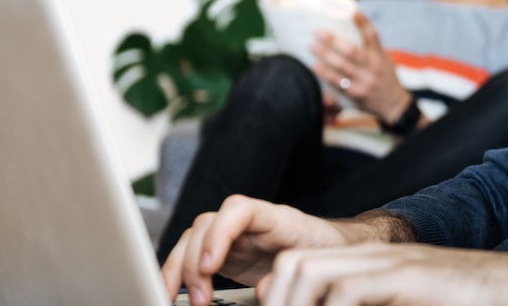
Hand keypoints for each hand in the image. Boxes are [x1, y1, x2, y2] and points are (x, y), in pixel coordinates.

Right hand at [160, 195, 351, 305]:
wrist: (336, 251)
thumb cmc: (331, 252)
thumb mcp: (320, 262)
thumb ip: (293, 270)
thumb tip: (267, 289)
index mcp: (277, 218)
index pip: (239, 210)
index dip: (219, 234)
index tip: (209, 265)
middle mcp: (248, 224)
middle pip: (206, 225)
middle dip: (193, 262)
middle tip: (199, 299)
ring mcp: (234, 238)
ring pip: (192, 241)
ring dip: (178, 270)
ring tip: (181, 301)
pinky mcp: (225, 257)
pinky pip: (191, 259)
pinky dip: (177, 276)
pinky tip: (170, 295)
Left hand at [257, 243, 507, 305]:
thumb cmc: (460, 302)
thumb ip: (362, 303)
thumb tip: (325, 305)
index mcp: (366, 265)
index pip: (298, 267)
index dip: (276, 297)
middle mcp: (372, 258)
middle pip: (295, 265)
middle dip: (279, 302)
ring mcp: (390, 264)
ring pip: (314, 273)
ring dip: (297, 305)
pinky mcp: (408, 276)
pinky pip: (350, 291)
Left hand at [310, 12, 412, 122]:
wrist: (394, 105)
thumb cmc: (385, 77)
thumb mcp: (384, 59)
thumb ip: (370, 48)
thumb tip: (349, 29)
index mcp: (380, 56)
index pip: (372, 35)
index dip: (363, 22)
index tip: (352, 10)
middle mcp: (373, 67)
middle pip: (352, 50)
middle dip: (333, 40)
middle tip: (318, 31)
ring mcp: (365, 81)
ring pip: (342, 66)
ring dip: (325, 55)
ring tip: (312, 46)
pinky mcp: (357, 94)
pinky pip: (338, 83)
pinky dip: (326, 74)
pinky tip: (315, 67)